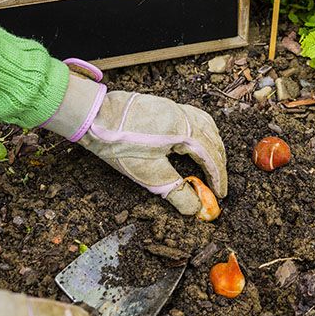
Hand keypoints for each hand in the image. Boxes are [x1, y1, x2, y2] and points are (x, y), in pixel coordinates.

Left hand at [42, 59, 226, 215]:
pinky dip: (203, 132)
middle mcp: (185, 115)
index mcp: (185, 130)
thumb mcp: (148, 173)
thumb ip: (175, 191)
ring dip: (213, 146)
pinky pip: (195, 117)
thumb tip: (196, 209)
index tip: (221, 194)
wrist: (94, 116)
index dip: (218, 177)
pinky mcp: (166, 106)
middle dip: (218, 163)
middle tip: (217, 183)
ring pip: (207, 126)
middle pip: (212, 140)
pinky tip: (195, 139)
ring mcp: (175, 108)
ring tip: (213, 162)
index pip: (211, 156)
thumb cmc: (119, 143)